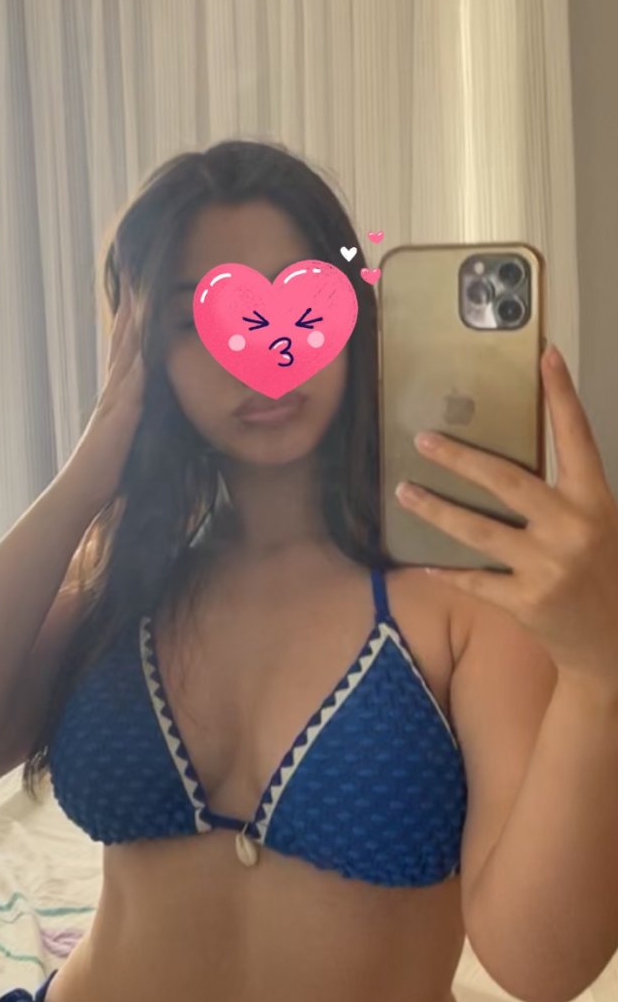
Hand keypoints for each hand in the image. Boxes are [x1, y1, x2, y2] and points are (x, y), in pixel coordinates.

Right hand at [65, 277, 147, 511]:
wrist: (82, 490)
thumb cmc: (107, 470)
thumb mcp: (129, 436)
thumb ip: (137, 418)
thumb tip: (151, 409)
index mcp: (118, 392)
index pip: (126, 347)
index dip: (132, 318)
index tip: (138, 289)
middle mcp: (115, 388)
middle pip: (124, 338)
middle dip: (130, 305)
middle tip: (134, 272)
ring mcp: (116, 397)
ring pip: (127, 350)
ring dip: (133, 320)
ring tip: (140, 289)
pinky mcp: (121, 412)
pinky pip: (133, 378)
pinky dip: (140, 355)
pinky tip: (147, 338)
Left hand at [395, 345, 617, 688]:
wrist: (612, 646)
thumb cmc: (605, 575)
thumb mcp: (602, 525)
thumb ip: (569, 495)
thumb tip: (513, 463)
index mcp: (595, 503)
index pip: (577, 438)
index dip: (562, 395)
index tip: (546, 356)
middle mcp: (572, 529)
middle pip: (506, 480)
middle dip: (460, 458)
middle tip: (424, 439)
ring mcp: (547, 567)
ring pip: (477, 529)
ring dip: (435, 508)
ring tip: (404, 490)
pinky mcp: (525, 601)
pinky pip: (474, 578)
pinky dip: (446, 570)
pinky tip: (422, 560)